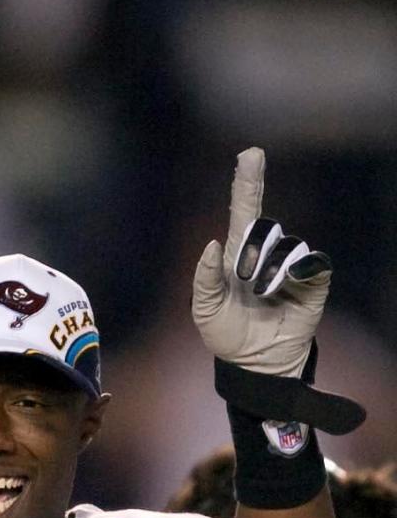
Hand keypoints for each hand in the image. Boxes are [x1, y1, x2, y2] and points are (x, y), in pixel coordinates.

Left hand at [192, 148, 331, 377]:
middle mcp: (266, 253)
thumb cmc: (226, 334)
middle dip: (252, 250)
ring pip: (287, 245)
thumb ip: (204, 278)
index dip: (247, 182)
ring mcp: (291, 266)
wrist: (254, 364)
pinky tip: (289, 281)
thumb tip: (212, 244)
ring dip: (271, 270)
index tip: (250, 153)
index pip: (243, 210)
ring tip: (262, 294)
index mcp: (237, 254)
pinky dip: (300, 269)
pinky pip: (313, 262)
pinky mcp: (312, 282)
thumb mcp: (204, 310)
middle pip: (266, 225)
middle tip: (244, 280)